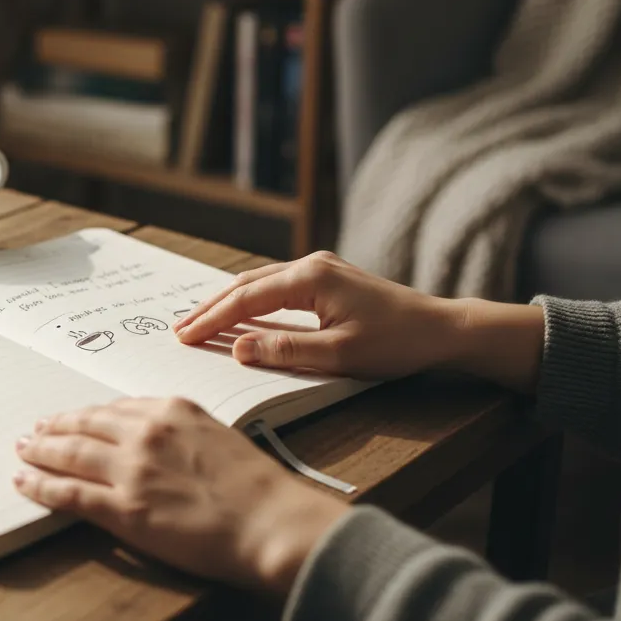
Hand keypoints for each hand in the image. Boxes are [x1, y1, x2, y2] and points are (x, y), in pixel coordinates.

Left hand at [13, 397, 348, 593]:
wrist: (271, 523)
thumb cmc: (258, 489)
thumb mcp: (219, 438)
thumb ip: (182, 434)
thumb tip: (158, 444)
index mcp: (172, 410)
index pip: (115, 408)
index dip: (88, 414)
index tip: (73, 417)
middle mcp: (146, 432)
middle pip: (85, 425)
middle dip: (55, 427)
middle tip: (34, 429)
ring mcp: (131, 470)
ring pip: (69, 453)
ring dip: (39, 451)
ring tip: (23, 450)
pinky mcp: (124, 508)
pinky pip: (69, 492)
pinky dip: (40, 485)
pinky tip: (24, 482)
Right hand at [173, 251, 459, 379]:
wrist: (441, 328)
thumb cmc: (397, 343)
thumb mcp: (339, 355)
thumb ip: (285, 350)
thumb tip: (239, 349)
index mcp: (310, 278)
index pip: (246, 299)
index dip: (212, 319)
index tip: (185, 337)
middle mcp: (311, 264)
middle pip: (246, 284)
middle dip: (210, 308)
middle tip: (180, 330)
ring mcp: (319, 268)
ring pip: (258, 283)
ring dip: (228, 303)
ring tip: (199, 323)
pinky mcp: (327, 279)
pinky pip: (276, 287)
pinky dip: (250, 301)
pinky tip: (238, 315)